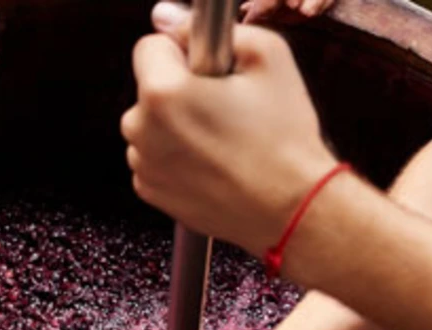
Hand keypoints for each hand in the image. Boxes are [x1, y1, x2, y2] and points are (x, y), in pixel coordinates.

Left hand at [120, 2, 339, 256]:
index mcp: (161, 91)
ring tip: (223, 138)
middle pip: (148, 88)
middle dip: (178, 89)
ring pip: (150, 125)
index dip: (181, 49)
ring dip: (175, 124)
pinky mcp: (149, 191)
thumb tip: (168, 17)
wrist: (290, 207)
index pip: (149, 45)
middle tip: (224, 105)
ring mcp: (142, 164)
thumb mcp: (267, 55)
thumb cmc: (284, 134)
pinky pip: (155, 157)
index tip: (207, 65)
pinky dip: (176, 156)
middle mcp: (140, 128)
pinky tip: (213, 163)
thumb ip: (213, 29)